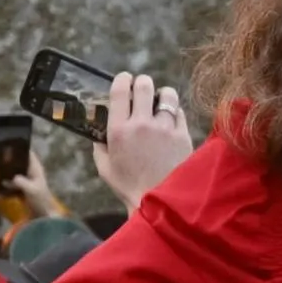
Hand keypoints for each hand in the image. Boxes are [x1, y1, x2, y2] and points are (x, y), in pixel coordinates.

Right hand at [94, 71, 195, 204]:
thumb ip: (100, 147)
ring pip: (167, 95)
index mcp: (119, 130)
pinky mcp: (183, 135)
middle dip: (142, 83)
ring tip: (161, 101)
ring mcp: (165, 129)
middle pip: (144, 85)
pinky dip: (174, 112)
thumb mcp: (105, 169)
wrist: (159, 203)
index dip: (122, 79)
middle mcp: (142, 124)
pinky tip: (170, 120)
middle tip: (142, 88)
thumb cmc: (129, 188)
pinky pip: (180, 112)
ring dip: (162, 95)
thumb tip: (98, 134)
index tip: (124, 79)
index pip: (120, 90)